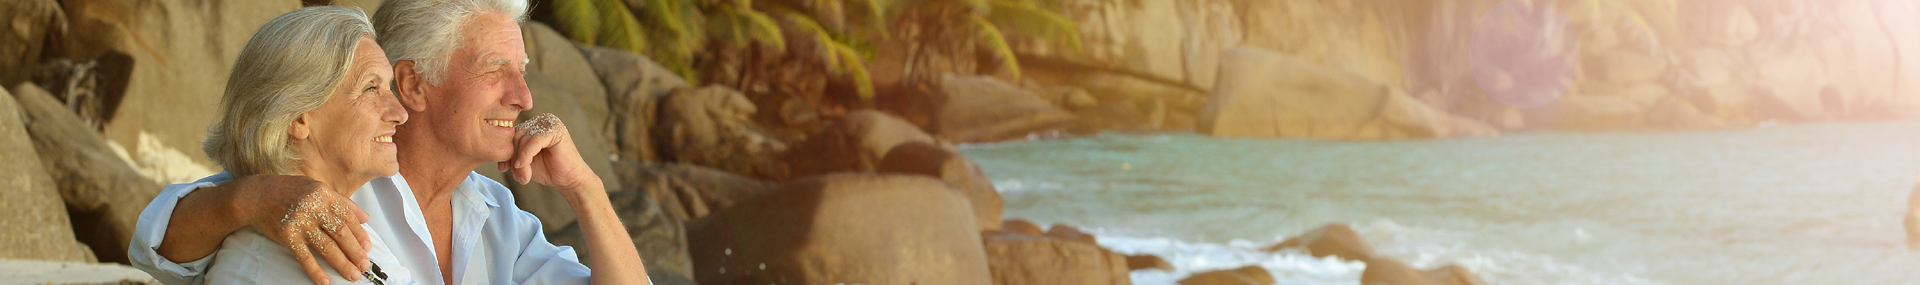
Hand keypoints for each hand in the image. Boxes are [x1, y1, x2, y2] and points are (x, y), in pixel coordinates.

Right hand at [227, 175, 371, 284]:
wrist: (255, 195)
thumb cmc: (289, 191)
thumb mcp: (317, 188)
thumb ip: (342, 201)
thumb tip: (365, 218)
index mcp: (324, 194)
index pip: (348, 217)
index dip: (360, 234)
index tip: (368, 248)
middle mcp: (313, 207)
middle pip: (340, 233)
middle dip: (355, 251)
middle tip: (364, 265)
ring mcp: (299, 221)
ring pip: (326, 246)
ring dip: (341, 263)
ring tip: (352, 274)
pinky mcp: (286, 235)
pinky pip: (304, 256)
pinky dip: (315, 270)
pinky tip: (325, 281)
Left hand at [500, 113, 600, 193]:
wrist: (568, 181)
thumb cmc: (547, 170)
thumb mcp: (523, 160)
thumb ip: (510, 152)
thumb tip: (493, 150)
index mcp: (534, 124)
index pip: (512, 134)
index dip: (506, 152)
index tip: (503, 168)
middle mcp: (542, 120)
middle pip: (516, 135)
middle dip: (513, 158)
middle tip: (519, 177)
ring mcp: (550, 122)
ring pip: (523, 139)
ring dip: (520, 161)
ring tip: (524, 177)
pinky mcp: (556, 129)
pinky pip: (534, 140)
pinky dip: (526, 155)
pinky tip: (523, 166)